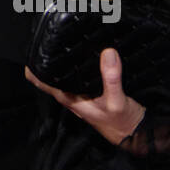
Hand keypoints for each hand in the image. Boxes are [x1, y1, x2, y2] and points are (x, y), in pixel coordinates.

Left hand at [26, 47, 146, 147]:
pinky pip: (80, 75)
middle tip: (48, 37)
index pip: (42, 82)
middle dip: (48, 59)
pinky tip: (83, 53)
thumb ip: (111, 78)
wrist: (136, 132)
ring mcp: (81, 93)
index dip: (34, 68)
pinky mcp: (92, 91)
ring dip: (64, 61)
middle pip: (51, 75)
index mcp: (69, 98)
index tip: (33, 50)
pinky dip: (79, 64)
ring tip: (62, 40)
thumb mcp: (116, 100)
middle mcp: (71, 95)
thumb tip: (108, 53)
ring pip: (65, 74)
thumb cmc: (121, 122)